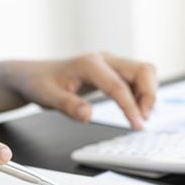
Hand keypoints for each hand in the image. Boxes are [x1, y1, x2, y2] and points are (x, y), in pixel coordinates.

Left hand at [4, 53, 156, 129]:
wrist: (35, 74)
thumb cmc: (40, 83)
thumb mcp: (47, 97)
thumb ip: (68, 106)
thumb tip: (87, 115)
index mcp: (89, 64)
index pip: (118, 85)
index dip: (131, 107)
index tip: (137, 125)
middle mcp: (104, 59)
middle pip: (142, 70)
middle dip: (149, 95)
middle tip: (143, 120)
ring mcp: (111, 63)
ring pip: (144, 71)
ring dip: (149, 93)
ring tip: (141, 116)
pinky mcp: (113, 71)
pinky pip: (137, 77)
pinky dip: (142, 93)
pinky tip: (134, 109)